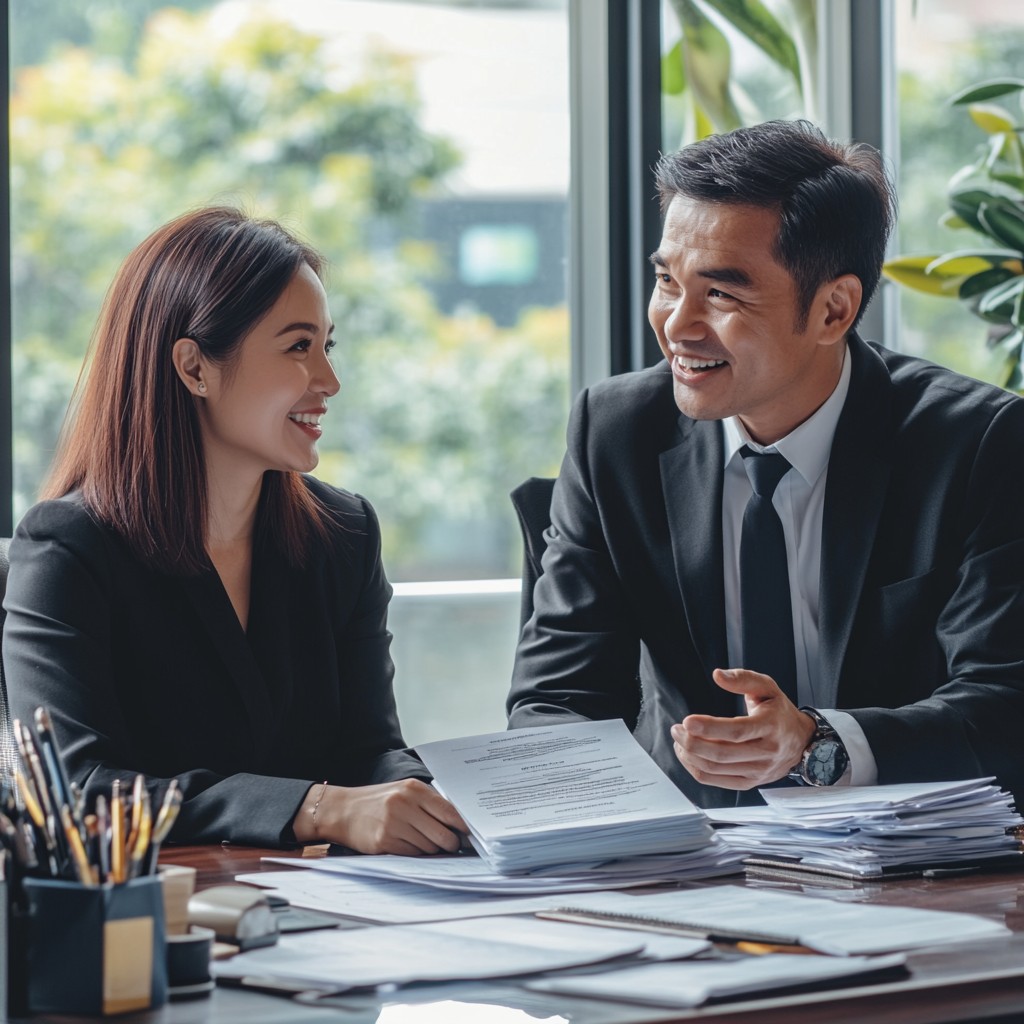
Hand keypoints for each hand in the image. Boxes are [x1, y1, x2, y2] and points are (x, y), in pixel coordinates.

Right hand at [293, 779, 467, 854]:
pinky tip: (408, 846)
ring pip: (429, 847)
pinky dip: (415, 855)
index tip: (470, 835)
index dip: (463, 827)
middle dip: (451, 844)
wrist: (343, 810)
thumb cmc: (378, 802)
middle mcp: (404, 804)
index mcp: (414, 789)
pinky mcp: (384, 842)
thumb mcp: (404, 792)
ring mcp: (394, 824)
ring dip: (431, 850)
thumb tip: (459, 824)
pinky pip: (412, 855)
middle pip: (443, 834)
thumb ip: (429, 804)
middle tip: (451, 846)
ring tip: (423, 842)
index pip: (450, 812)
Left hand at [669, 668, 815, 789]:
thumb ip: (743, 679)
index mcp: (770, 727)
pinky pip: (716, 781)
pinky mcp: (749, 783)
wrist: (801, 741)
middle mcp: (766, 753)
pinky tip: (687, 755)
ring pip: (715, 769)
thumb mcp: (767, 688)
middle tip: (676, 729)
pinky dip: (696, 769)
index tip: (687, 721)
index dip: (710, 728)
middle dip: (692, 742)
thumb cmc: (779, 712)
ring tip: (678, 740)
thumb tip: (718, 675)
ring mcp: (758, 771)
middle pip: (722, 753)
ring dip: (690, 755)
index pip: (737, 731)